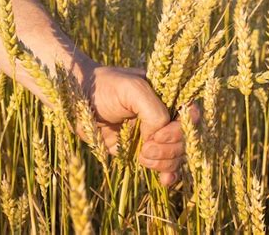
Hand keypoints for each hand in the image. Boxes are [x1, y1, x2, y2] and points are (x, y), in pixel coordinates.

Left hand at [78, 66, 198, 185]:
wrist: (77, 102)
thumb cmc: (105, 87)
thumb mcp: (132, 89)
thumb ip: (153, 110)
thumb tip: (160, 136)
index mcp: (168, 96)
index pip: (191, 115)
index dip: (181, 129)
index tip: (158, 134)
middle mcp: (166, 115)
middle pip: (186, 139)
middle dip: (170, 148)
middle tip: (146, 147)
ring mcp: (155, 135)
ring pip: (176, 155)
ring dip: (164, 161)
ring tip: (142, 156)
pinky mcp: (143, 150)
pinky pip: (165, 166)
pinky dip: (168, 174)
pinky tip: (164, 180)